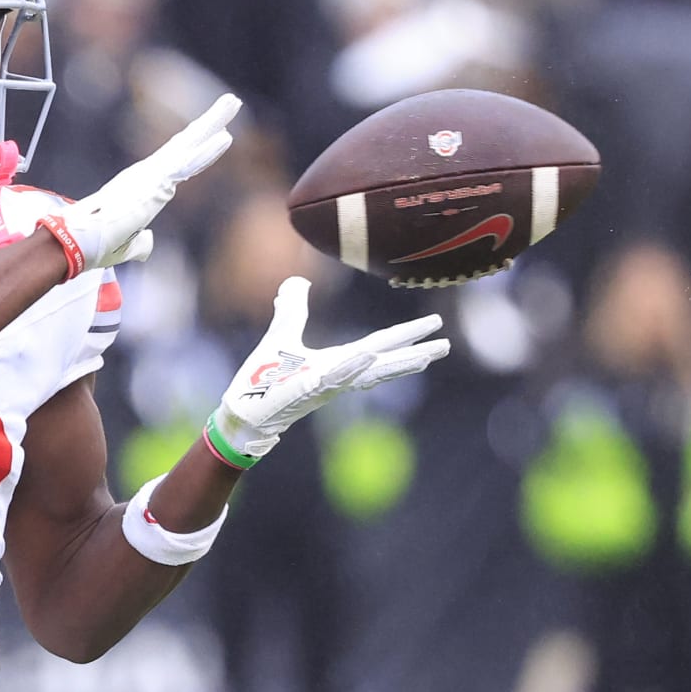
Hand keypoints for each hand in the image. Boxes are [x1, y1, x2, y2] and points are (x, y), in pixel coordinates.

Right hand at [38, 93, 238, 276]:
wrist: (76, 243)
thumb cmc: (95, 246)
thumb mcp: (125, 247)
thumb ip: (141, 243)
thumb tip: (148, 244)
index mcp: (144, 188)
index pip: (179, 164)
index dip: (199, 151)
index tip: (220, 135)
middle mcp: (148, 175)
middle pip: (185, 144)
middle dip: (209, 123)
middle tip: (231, 102)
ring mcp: (151, 176)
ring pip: (188, 145)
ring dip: (212, 123)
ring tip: (232, 102)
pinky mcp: (153, 183)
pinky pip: (186, 164)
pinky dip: (206, 151)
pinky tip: (226, 137)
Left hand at [211, 277, 450, 461]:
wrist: (244, 411)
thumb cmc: (262, 379)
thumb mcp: (281, 333)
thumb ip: (292, 308)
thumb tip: (297, 281)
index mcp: (338, 363)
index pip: (380, 346)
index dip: (407, 336)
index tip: (434, 326)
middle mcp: (338, 375)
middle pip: (385, 362)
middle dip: (416, 353)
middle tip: (447, 345)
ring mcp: (326, 384)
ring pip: (368, 373)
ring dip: (397, 364)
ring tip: (426, 356)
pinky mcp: (307, 389)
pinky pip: (334, 376)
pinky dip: (353, 367)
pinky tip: (370, 356)